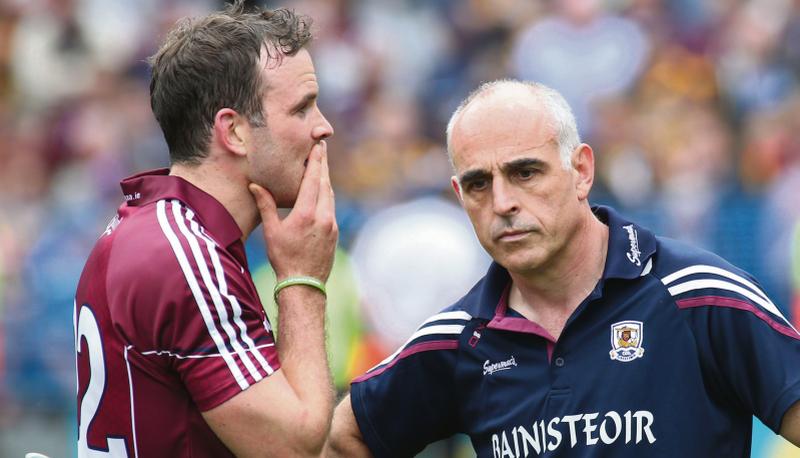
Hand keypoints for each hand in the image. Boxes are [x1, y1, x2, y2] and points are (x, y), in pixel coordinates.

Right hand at [249, 141, 337, 281]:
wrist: (304, 283)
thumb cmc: (284, 257)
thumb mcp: (272, 231)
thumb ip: (266, 205)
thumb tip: (255, 185)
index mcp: (306, 213)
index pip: (313, 180)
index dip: (316, 162)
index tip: (318, 147)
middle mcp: (323, 216)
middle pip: (325, 184)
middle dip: (322, 165)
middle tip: (322, 149)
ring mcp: (332, 224)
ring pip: (330, 195)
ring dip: (325, 180)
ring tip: (321, 167)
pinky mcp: (334, 232)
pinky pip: (332, 207)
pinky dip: (327, 195)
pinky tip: (323, 192)